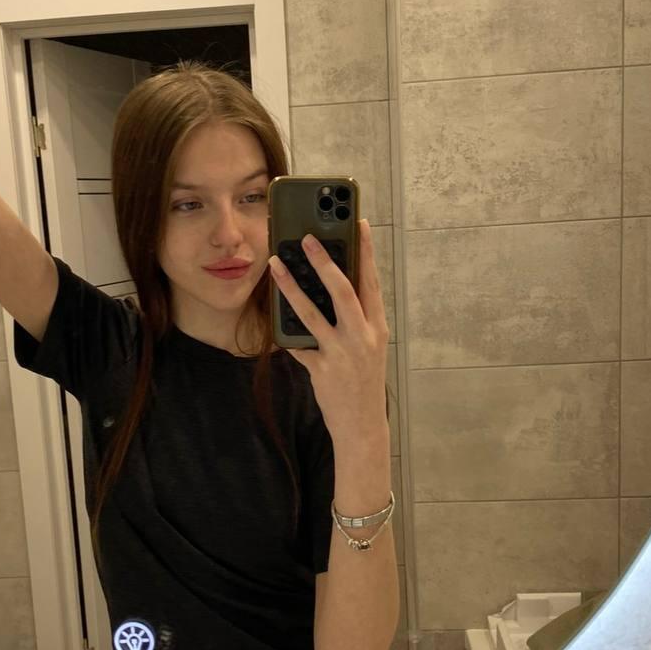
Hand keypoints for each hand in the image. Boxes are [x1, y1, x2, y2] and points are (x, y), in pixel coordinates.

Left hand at [268, 217, 388, 444]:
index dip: (366, 252)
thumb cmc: (364, 382)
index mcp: (377, 327)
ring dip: (292, 285)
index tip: (360, 224)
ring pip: (313, 312)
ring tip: (276, 264)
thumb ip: (356, 319)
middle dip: (325, 261)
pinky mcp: (322, 369)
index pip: (372, 282)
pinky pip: (298, 344)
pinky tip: (272, 313)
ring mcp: (342, 353)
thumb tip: (334, 286)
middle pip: (344, 291)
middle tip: (308, 237)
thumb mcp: (369, 347)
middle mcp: (362, 337)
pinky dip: (285, 329)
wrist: (363, 425)